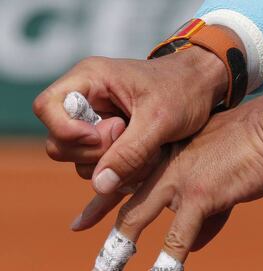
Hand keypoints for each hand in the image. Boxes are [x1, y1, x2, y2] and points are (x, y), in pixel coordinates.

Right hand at [33, 46, 227, 193]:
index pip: (47, 107)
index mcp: (90, 80)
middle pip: (59, 141)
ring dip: (112, 165)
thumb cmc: (183, 91)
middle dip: (95, 152)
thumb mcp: (159, 121)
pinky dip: (121, 170)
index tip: (105, 137)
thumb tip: (100, 185)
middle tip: (130, 139)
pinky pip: (100, 165)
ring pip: (80, 159)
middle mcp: (87, 100)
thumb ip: (129, 153)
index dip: (67, 130)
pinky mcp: (109, 139)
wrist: (202, 89)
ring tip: (146, 151)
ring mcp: (96, 122)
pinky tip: (145, 160)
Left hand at [81, 81, 262, 270]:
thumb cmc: (249, 146)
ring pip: (136, 218)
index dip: (100, 204)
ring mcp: (178, 178)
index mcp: (166, 154)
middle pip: (122, 202)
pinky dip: (167, 264)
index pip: (125, 181)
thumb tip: (194, 245)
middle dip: (105, 236)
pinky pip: (178, 236)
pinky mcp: (200, 194)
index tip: (80, 223)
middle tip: (92, 264)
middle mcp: (164, 164)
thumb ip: (203, 210)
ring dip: (118, 252)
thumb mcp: (218, 172)